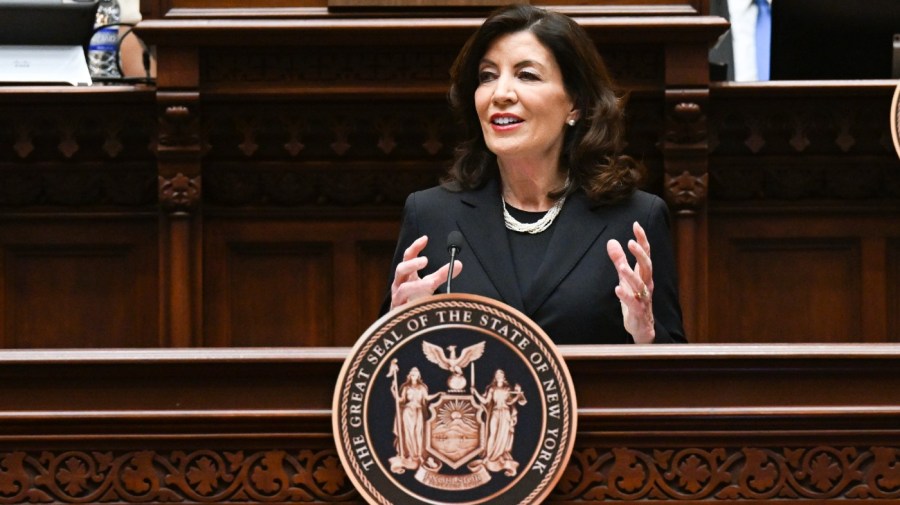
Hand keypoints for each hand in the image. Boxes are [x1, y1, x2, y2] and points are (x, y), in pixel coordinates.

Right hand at [390, 235, 462, 309]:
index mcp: (406, 274)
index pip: (408, 256)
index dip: (415, 247)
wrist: (405, 319)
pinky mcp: (399, 311)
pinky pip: (405, 306)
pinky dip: (414, 303)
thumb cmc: (416, 298)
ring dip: (417, 285)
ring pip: (403, 289)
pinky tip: (423, 303)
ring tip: (432, 283)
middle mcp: (399, 283)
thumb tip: (459, 264)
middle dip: (412, 264)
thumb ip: (442, 274)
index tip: (425, 239)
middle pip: (400, 269)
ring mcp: (397, 297)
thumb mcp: (430, 283)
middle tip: (425, 261)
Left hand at [606, 221, 654, 342]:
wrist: (642, 326)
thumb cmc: (634, 298)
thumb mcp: (625, 277)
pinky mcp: (638, 311)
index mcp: (644, 274)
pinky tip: (617, 289)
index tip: (636, 225)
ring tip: (621, 266)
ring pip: (640, 285)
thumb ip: (619, 260)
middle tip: (631, 242)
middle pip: (647, 266)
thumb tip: (612, 241)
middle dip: (640, 254)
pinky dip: (625, 296)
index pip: (646, 253)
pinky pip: (633, 303)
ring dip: (630, 275)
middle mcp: (647, 284)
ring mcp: (644, 298)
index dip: (642, 239)